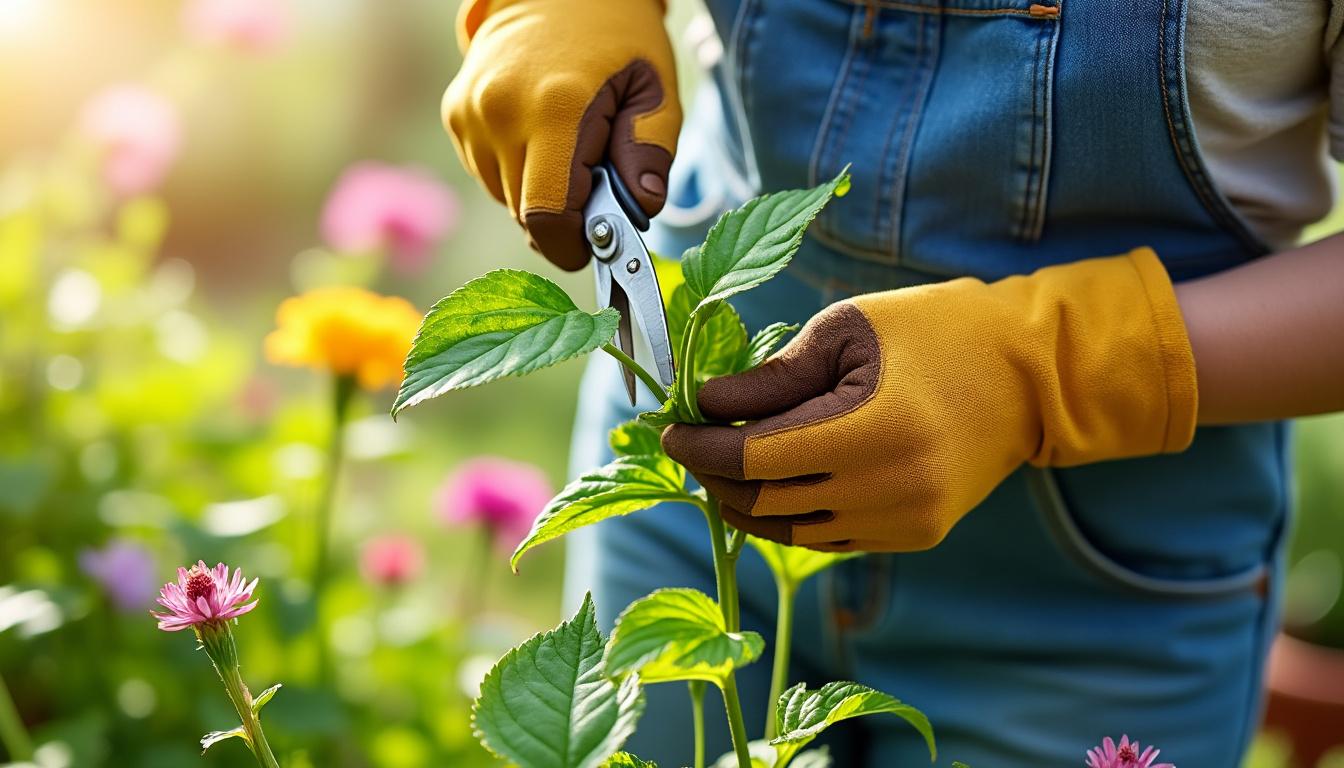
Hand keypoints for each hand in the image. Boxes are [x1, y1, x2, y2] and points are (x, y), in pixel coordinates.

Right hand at [443, 0, 680, 269]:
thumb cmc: (617, 40)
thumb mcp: (655, 88)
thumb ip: (651, 152)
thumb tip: (642, 209)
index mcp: (555, 109)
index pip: (547, 218)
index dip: (572, 246)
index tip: (596, 242)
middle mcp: (501, 113)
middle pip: (526, 216)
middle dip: (563, 219)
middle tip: (595, 185)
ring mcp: (471, 114)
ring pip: (505, 200)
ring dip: (539, 194)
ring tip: (567, 149)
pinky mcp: (457, 114)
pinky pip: (488, 175)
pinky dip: (517, 171)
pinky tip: (539, 135)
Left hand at [662, 249, 1198, 551]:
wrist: (1031, 375)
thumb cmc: (935, 332)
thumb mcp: (849, 332)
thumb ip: (774, 375)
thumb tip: (705, 402)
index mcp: (874, 429)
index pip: (756, 457)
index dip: (701, 447)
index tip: (671, 430)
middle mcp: (891, 488)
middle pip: (766, 502)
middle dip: (714, 476)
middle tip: (690, 446)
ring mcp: (906, 521)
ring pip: (792, 531)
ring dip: (746, 502)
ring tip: (723, 466)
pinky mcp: (917, 535)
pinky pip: (829, 538)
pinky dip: (790, 516)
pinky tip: (773, 485)